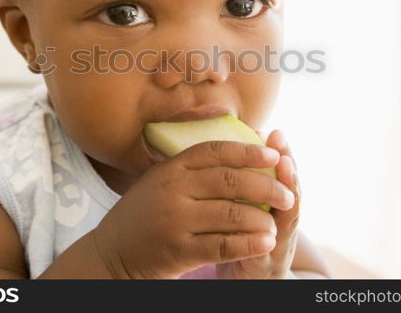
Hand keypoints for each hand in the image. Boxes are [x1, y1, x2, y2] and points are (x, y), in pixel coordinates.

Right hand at [91, 140, 295, 277]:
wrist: (113, 252)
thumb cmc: (146, 212)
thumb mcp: (161, 180)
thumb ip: (193, 166)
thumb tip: (243, 148)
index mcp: (171, 168)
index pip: (215, 151)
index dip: (247, 151)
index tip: (273, 154)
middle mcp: (172, 190)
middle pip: (229, 181)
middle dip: (265, 186)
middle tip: (287, 194)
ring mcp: (175, 220)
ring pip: (230, 214)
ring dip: (261, 218)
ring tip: (279, 221)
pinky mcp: (179, 250)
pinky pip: (223, 245)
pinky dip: (248, 243)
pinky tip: (265, 241)